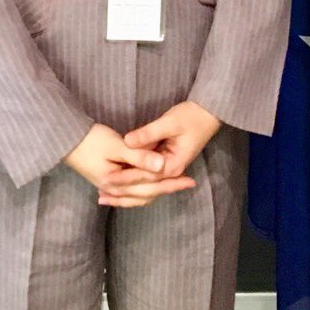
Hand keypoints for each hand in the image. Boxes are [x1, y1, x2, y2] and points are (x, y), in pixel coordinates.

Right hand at [63, 122, 194, 207]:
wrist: (63, 139)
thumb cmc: (90, 140)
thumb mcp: (118, 146)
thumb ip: (140, 156)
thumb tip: (163, 166)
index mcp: (117, 183)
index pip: (150, 185)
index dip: (171, 182)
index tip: (190, 179)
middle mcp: (112, 189)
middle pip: (145, 193)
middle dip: (167, 188)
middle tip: (188, 183)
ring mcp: (107, 186)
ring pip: (137, 194)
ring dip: (154, 191)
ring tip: (172, 186)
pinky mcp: (105, 178)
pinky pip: (128, 190)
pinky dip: (140, 190)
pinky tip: (145, 187)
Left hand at [104, 101, 221, 208]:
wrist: (208, 113)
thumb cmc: (191, 116)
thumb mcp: (169, 122)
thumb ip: (148, 134)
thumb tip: (126, 142)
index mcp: (172, 165)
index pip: (144, 176)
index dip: (124, 178)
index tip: (106, 179)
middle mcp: (170, 172)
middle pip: (144, 188)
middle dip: (122, 192)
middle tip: (101, 195)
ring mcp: (168, 169)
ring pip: (145, 187)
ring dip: (126, 192)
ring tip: (105, 196)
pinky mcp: (165, 163)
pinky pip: (147, 178)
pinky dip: (133, 182)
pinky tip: (118, 185)